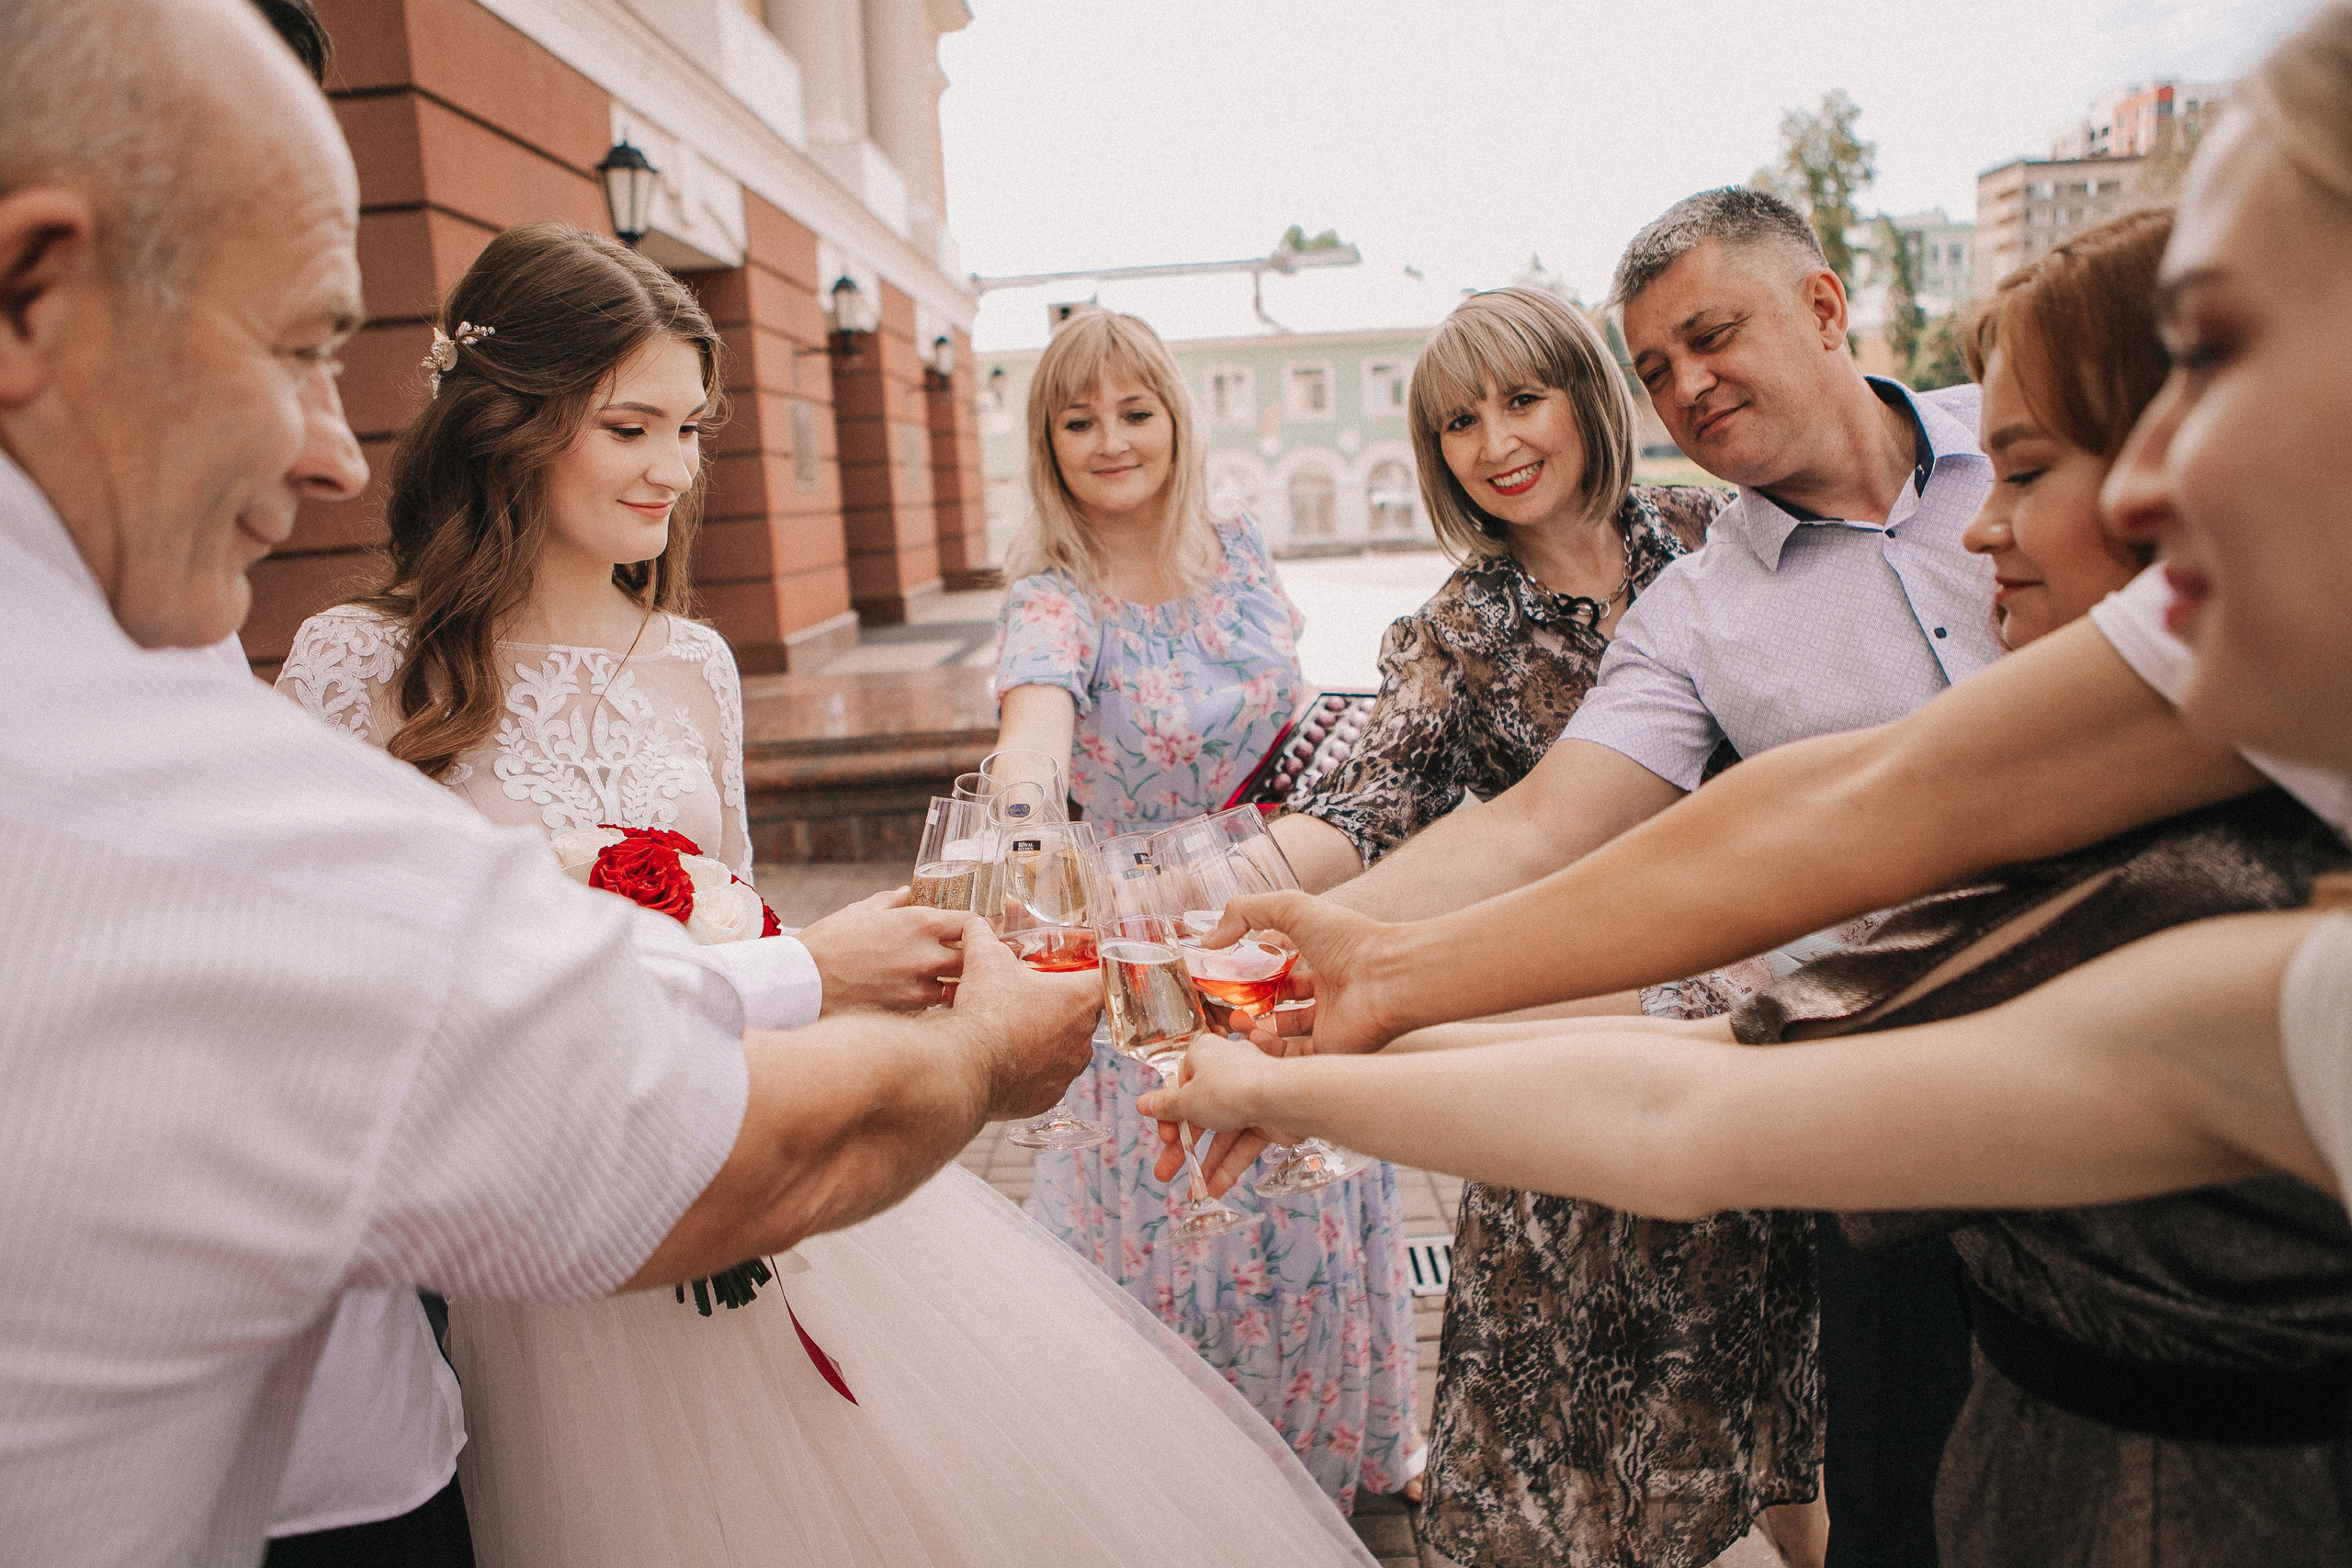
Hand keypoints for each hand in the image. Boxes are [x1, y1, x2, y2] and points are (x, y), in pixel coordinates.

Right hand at [797, 888, 967, 1013]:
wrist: (801, 983)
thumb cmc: (827, 943)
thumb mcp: (860, 911)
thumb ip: (892, 901)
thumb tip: (908, 893)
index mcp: (920, 923)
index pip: (972, 923)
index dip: (974, 927)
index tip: (970, 931)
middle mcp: (927, 956)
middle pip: (973, 960)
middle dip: (969, 959)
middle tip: (959, 959)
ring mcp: (919, 988)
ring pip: (955, 988)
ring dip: (950, 984)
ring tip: (935, 980)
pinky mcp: (908, 1014)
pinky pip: (932, 1007)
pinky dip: (929, 1002)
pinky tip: (914, 997)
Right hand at [947, 917, 1099, 1118]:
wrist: (966, 1067)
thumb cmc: (985, 1012)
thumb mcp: (984, 961)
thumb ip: (983, 936)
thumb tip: (973, 923)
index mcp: (1078, 1000)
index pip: (1102, 980)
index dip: (1091, 972)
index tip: (1079, 970)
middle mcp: (1082, 1038)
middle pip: (1084, 1015)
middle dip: (1062, 1007)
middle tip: (1036, 999)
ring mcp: (1068, 1071)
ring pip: (1067, 1050)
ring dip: (1049, 1040)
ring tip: (1018, 1031)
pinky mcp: (1049, 1097)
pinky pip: (1049, 1079)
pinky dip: (1034, 1070)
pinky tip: (1011, 1061)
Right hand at [1147, 1017, 1299, 1194]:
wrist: (1285, 1098)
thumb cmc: (1231, 1089)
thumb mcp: (1188, 1101)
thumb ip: (1165, 1107)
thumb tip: (1142, 1104)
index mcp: (1204, 1056)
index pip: (1180, 1085)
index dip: (1169, 1114)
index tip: (1166, 1137)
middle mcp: (1227, 1072)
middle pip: (1199, 1113)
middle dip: (1182, 1148)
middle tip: (1164, 1172)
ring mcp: (1249, 1096)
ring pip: (1222, 1133)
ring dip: (1206, 1164)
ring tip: (1192, 1194)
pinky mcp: (1267, 1117)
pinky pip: (1243, 1144)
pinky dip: (1229, 1166)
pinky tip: (1214, 1190)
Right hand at [1205, 891, 1399, 1055]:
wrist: (1388, 976)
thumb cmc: (1348, 938)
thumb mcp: (1290, 908)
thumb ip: (1245, 912)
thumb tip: (1210, 939)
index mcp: (1322, 958)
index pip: (1283, 967)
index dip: (1256, 970)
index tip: (1228, 973)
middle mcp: (1327, 991)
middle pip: (1281, 1003)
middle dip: (1251, 1004)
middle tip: (1226, 1004)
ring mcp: (1329, 1022)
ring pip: (1284, 1032)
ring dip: (1255, 1029)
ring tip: (1236, 1022)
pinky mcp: (1331, 1049)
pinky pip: (1293, 1056)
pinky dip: (1269, 1050)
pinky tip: (1255, 1036)